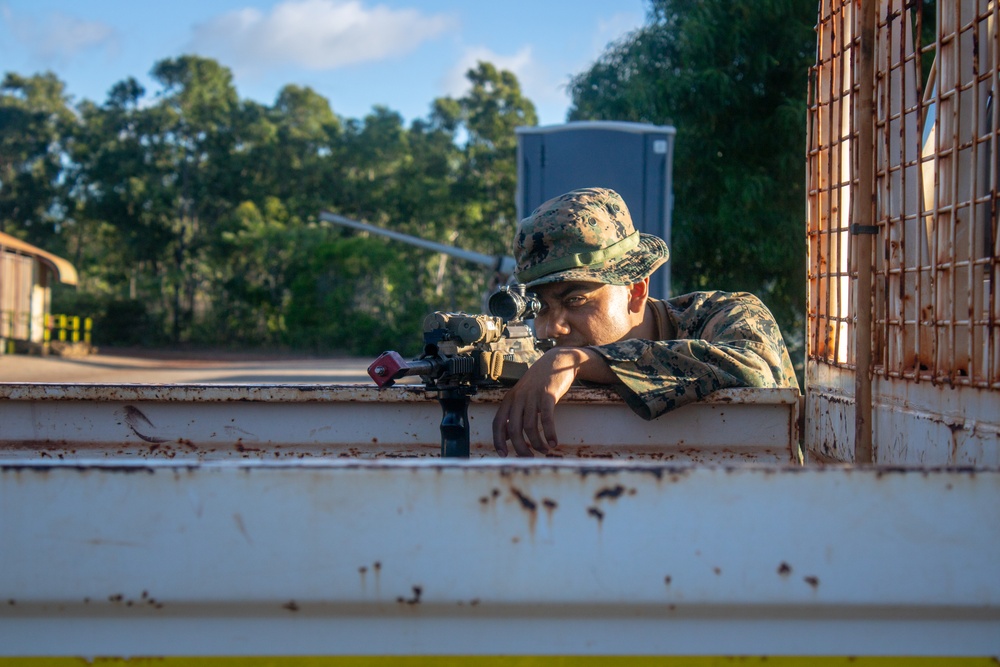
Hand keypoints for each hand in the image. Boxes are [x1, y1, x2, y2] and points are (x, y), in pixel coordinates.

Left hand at [492, 347, 612, 456]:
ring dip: (537, 443)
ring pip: (530, 427)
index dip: (498, 441)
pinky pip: (547, 419)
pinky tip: (553, 442)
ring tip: (544, 450)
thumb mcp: (522, 397)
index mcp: (509, 399)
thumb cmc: (539, 383)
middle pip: (514, 429)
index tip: (504, 455)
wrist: (556, 362)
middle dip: (521, 447)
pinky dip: (550, 433)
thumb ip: (514, 415)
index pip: (497, 423)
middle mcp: (518, 398)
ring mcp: (532, 396)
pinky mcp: (548, 395)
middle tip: (528, 457)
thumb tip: (507, 437)